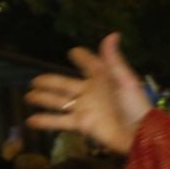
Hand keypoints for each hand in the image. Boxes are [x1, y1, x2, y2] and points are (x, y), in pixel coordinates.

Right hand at [25, 33, 151, 152]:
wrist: (140, 134)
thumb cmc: (137, 106)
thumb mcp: (127, 80)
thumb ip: (114, 60)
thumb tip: (112, 34)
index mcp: (102, 79)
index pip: (88, 64)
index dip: (81, 57)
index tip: (74, 52)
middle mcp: (89, 92)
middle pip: (64, 84)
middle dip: (49, 82)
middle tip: (34, 80)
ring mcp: (84, 108)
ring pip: (58, 101)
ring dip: (43, 98)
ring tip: (28, 96)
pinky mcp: (82, 124)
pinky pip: (60, 122)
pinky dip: (45, 121)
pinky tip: (30, 120)